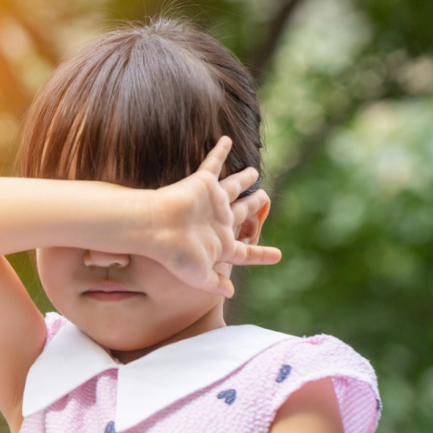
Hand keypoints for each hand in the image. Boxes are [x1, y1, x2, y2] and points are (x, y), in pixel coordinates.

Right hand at [150, 136, 281, 296]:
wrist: (155, 228)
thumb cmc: (175, 254)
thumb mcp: (199, 276)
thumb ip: (215, 283)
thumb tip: (231, 292)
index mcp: (219, 244)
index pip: (245, 251)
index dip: (261, 254)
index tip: (277, 256)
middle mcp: (217, 221)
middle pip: (241, 212)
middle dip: (254, 206)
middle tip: (265, 198)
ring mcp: (211, 201)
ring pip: (233, 188)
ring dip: (244, 180)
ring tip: (255, 172)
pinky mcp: (201, 183)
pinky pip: (213, 163)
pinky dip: (220, 151)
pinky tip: (228, 139)